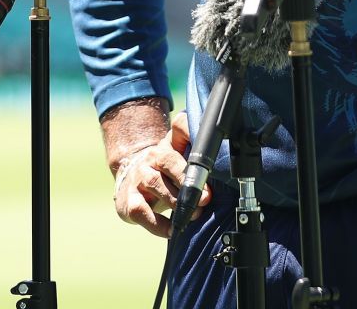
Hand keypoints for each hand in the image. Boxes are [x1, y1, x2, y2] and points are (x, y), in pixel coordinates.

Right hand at [111, 109, 210, 237]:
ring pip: (155, 183)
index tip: (209, 146)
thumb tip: (228, 169)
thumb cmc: (166, 174)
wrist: (132, 182)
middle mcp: (152, 157)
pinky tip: (172, 229)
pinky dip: (158, 223)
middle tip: (205, 197)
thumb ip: (202, 163)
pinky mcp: (128, 200)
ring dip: (176, 201)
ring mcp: (138, 177)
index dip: (192, 131)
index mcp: (169, 144)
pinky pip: (142, 211)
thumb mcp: (183, 161)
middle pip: (168, 160)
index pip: (180, 126)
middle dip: (188, 180)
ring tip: (193, 214)